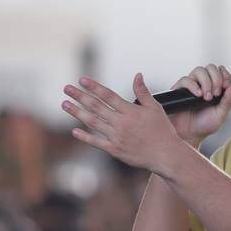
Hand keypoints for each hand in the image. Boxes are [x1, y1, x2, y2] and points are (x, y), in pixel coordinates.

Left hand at [63, 73, 226, 173]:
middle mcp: (121, 123)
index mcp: (130, 111)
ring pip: (93, 122)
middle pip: (96, 106)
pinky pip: (97, 142)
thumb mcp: (155, 108)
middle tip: (66, 88)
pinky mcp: (115, 150)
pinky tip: (74, 130)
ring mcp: (117, 137)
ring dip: (77, 112)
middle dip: (79, 96)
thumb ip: (143, 92)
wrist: (166, 155)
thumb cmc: (162, 131)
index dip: (94, 87)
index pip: (108, 95)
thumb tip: (137, 75)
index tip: (81, 79)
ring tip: (64, 104)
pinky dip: (85, 136)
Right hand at [167, 64, 230, 145]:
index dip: (225, 75)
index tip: (226, 86)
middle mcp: (203, 84)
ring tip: (207, 97)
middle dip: (216, 79)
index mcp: (215, 88)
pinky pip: (186, 79)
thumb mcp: (221, 114)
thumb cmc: (204, 125)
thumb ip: (228, 100)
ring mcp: (192, 86)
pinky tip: (198, 95)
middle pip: (210, 67)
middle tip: (217, 93)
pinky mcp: (180, 90)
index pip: (220, 71)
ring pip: (199, 70)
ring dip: (206, 82)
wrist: (190, 135)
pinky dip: (193, 86)